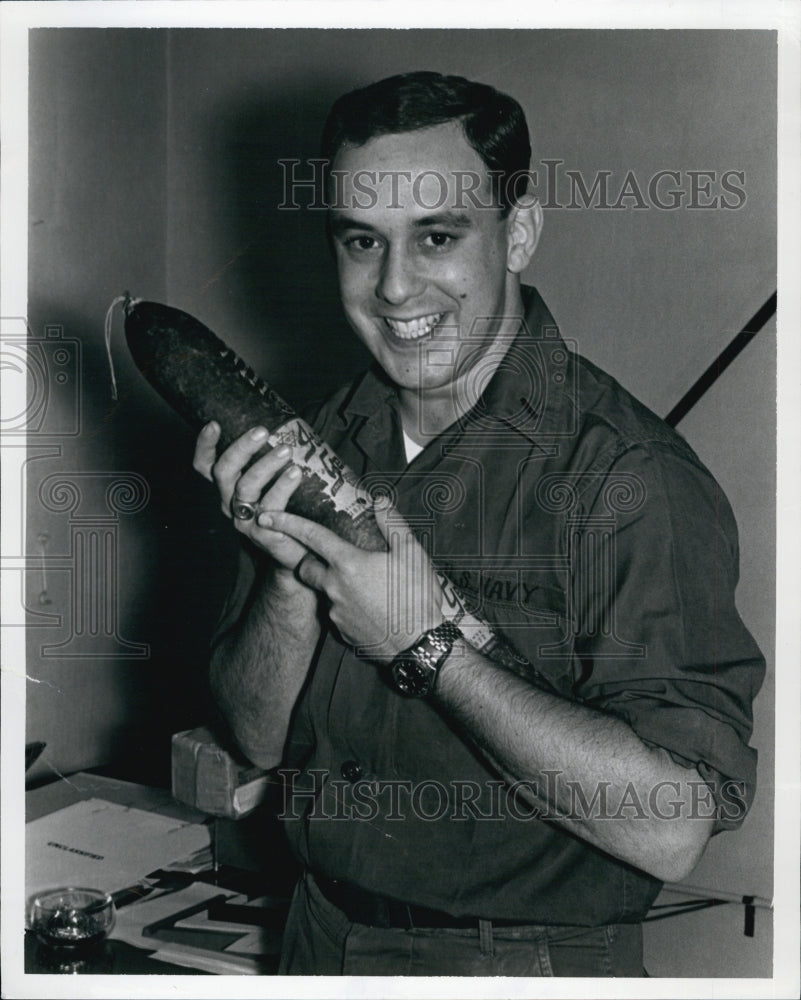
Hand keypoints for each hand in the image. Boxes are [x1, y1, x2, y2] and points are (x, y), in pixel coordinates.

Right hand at [192, 421, 307, 571]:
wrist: (297, 552)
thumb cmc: (284, 510)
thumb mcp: (269, 484)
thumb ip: (268, 460)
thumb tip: (285, 427)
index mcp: (227, 488)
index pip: (205, 466)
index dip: (204, 446)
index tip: (213, 424)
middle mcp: (229, 502)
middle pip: (223, 471)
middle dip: (241, 447)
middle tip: (262, 431)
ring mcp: (244, 519)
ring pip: (246, 487)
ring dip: (265, 465)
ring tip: (286, 450)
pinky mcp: (263, 533)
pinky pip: (270, 507)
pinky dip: (282, 488)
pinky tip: (295, 473)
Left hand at [261, 503, 444, 660]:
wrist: (419, 647)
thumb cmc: (417, 598)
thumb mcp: (412, 554)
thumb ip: (392, 523)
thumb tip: (379, 501)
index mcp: (348, 563)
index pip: (310, 536)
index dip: (286, 522)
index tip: (266, 515)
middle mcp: (334, 587)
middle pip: (305, 567)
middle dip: (308, 558)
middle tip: (328, 554)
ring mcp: (336, 612)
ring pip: (323, 590)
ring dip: (334, 582)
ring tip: (364, 582)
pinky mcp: (342, 632)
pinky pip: (337, 611)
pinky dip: (347, 604)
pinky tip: (370, 604)